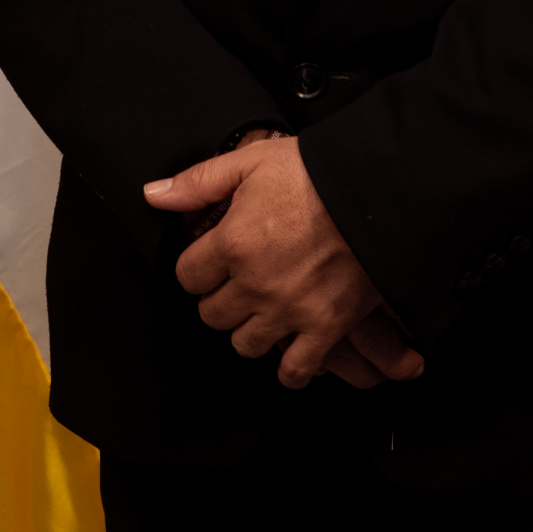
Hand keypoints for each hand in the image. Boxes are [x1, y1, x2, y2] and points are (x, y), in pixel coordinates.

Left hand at [144, 135, 424, 390]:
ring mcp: (290, 310)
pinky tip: (291, 346)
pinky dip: (290, 367)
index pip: (188, 276)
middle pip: (212, 314)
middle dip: (220, 298)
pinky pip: (295, 370)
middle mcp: (255, 284)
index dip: (198, 267)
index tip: (212, 261)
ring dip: (250, 328)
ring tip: (263, 308)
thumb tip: (155, 195)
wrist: (377, 190)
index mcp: (233, 242)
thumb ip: (198, 182)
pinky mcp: (325, 328)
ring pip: (245, 344)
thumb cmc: (318, 173)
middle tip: (238, 282)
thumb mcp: (251, 161)